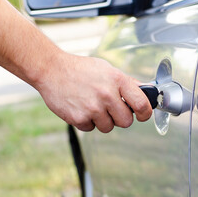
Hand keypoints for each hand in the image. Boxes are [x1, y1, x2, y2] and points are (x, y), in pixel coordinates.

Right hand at [35, 52, 152, 132]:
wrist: (51, 70)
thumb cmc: (81, 69)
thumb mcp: (107, 69)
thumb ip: (127, 82)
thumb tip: (146, 91)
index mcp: (118, 80)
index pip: (142, 104)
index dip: (145, 113)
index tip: (142, 114)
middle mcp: (107, 95)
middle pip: (126, 122)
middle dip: (120, 117)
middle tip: (111, 108)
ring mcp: (92, 108)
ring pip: (109, 127)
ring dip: (103, 120)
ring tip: (93, 105)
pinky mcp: (79, 118)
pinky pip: (91, 128)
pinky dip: (87, 121)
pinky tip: (81, 107)